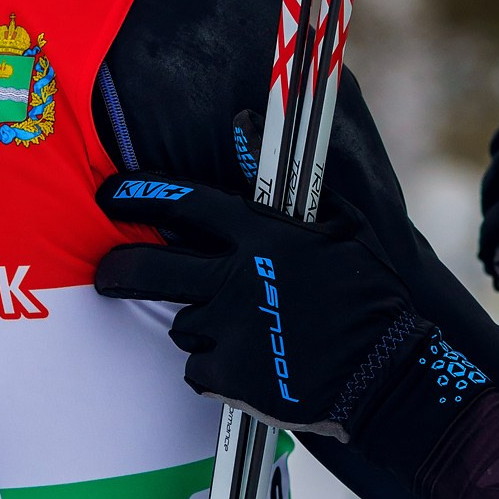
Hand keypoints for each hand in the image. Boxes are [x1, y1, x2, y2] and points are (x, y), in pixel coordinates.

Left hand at [94, 176, 430, 437]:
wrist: (389, 373)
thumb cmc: (369, 293)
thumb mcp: (341, 224)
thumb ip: (284, 178)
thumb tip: (242, 122)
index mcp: (262, 234)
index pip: (182, 202)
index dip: (138, 195)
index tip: (110, 195)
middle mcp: (238, 277)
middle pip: (147, 269)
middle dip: (116, 269)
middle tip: (110, 273)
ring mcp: (231, 329)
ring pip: (181, 324)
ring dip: (198, 324)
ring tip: (239, 330)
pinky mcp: (231, 376)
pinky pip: (197, 369)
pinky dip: (214, 368)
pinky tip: (250, 364)